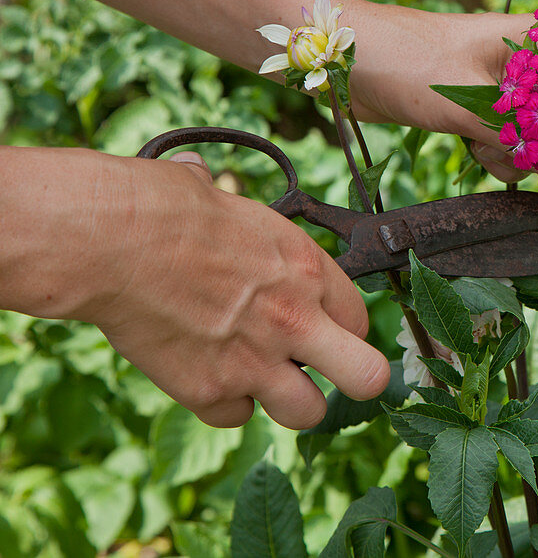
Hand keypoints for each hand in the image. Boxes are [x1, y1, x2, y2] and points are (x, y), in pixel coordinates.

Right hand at [6, 147, 389, 428]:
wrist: (112, 240)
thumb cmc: (166, 208)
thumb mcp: (232, 207)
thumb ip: (243, 223)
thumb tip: (204, 179)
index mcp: (308, 270)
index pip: (359, 319)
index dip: (340, 326)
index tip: (320, 326)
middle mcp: (295, 320)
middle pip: (366, 376)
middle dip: (355, 378)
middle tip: (330, 374)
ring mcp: (255, 362)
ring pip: (308, 414)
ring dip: (288, 401)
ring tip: (261, 379)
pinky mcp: (209, 391)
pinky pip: (235, 417)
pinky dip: (222, 404)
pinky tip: (203, 375)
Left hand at [345, 3, 537, 195]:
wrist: (345, 58)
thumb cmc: (405, 61)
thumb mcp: (467, 103)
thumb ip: (528, 140)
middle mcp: (530, 60)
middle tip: (535, 173)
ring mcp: (506, 85)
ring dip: (518, 157)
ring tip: (481, 150)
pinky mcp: (483, 105)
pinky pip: (510, 141)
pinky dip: (497, 155)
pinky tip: (470, 149)